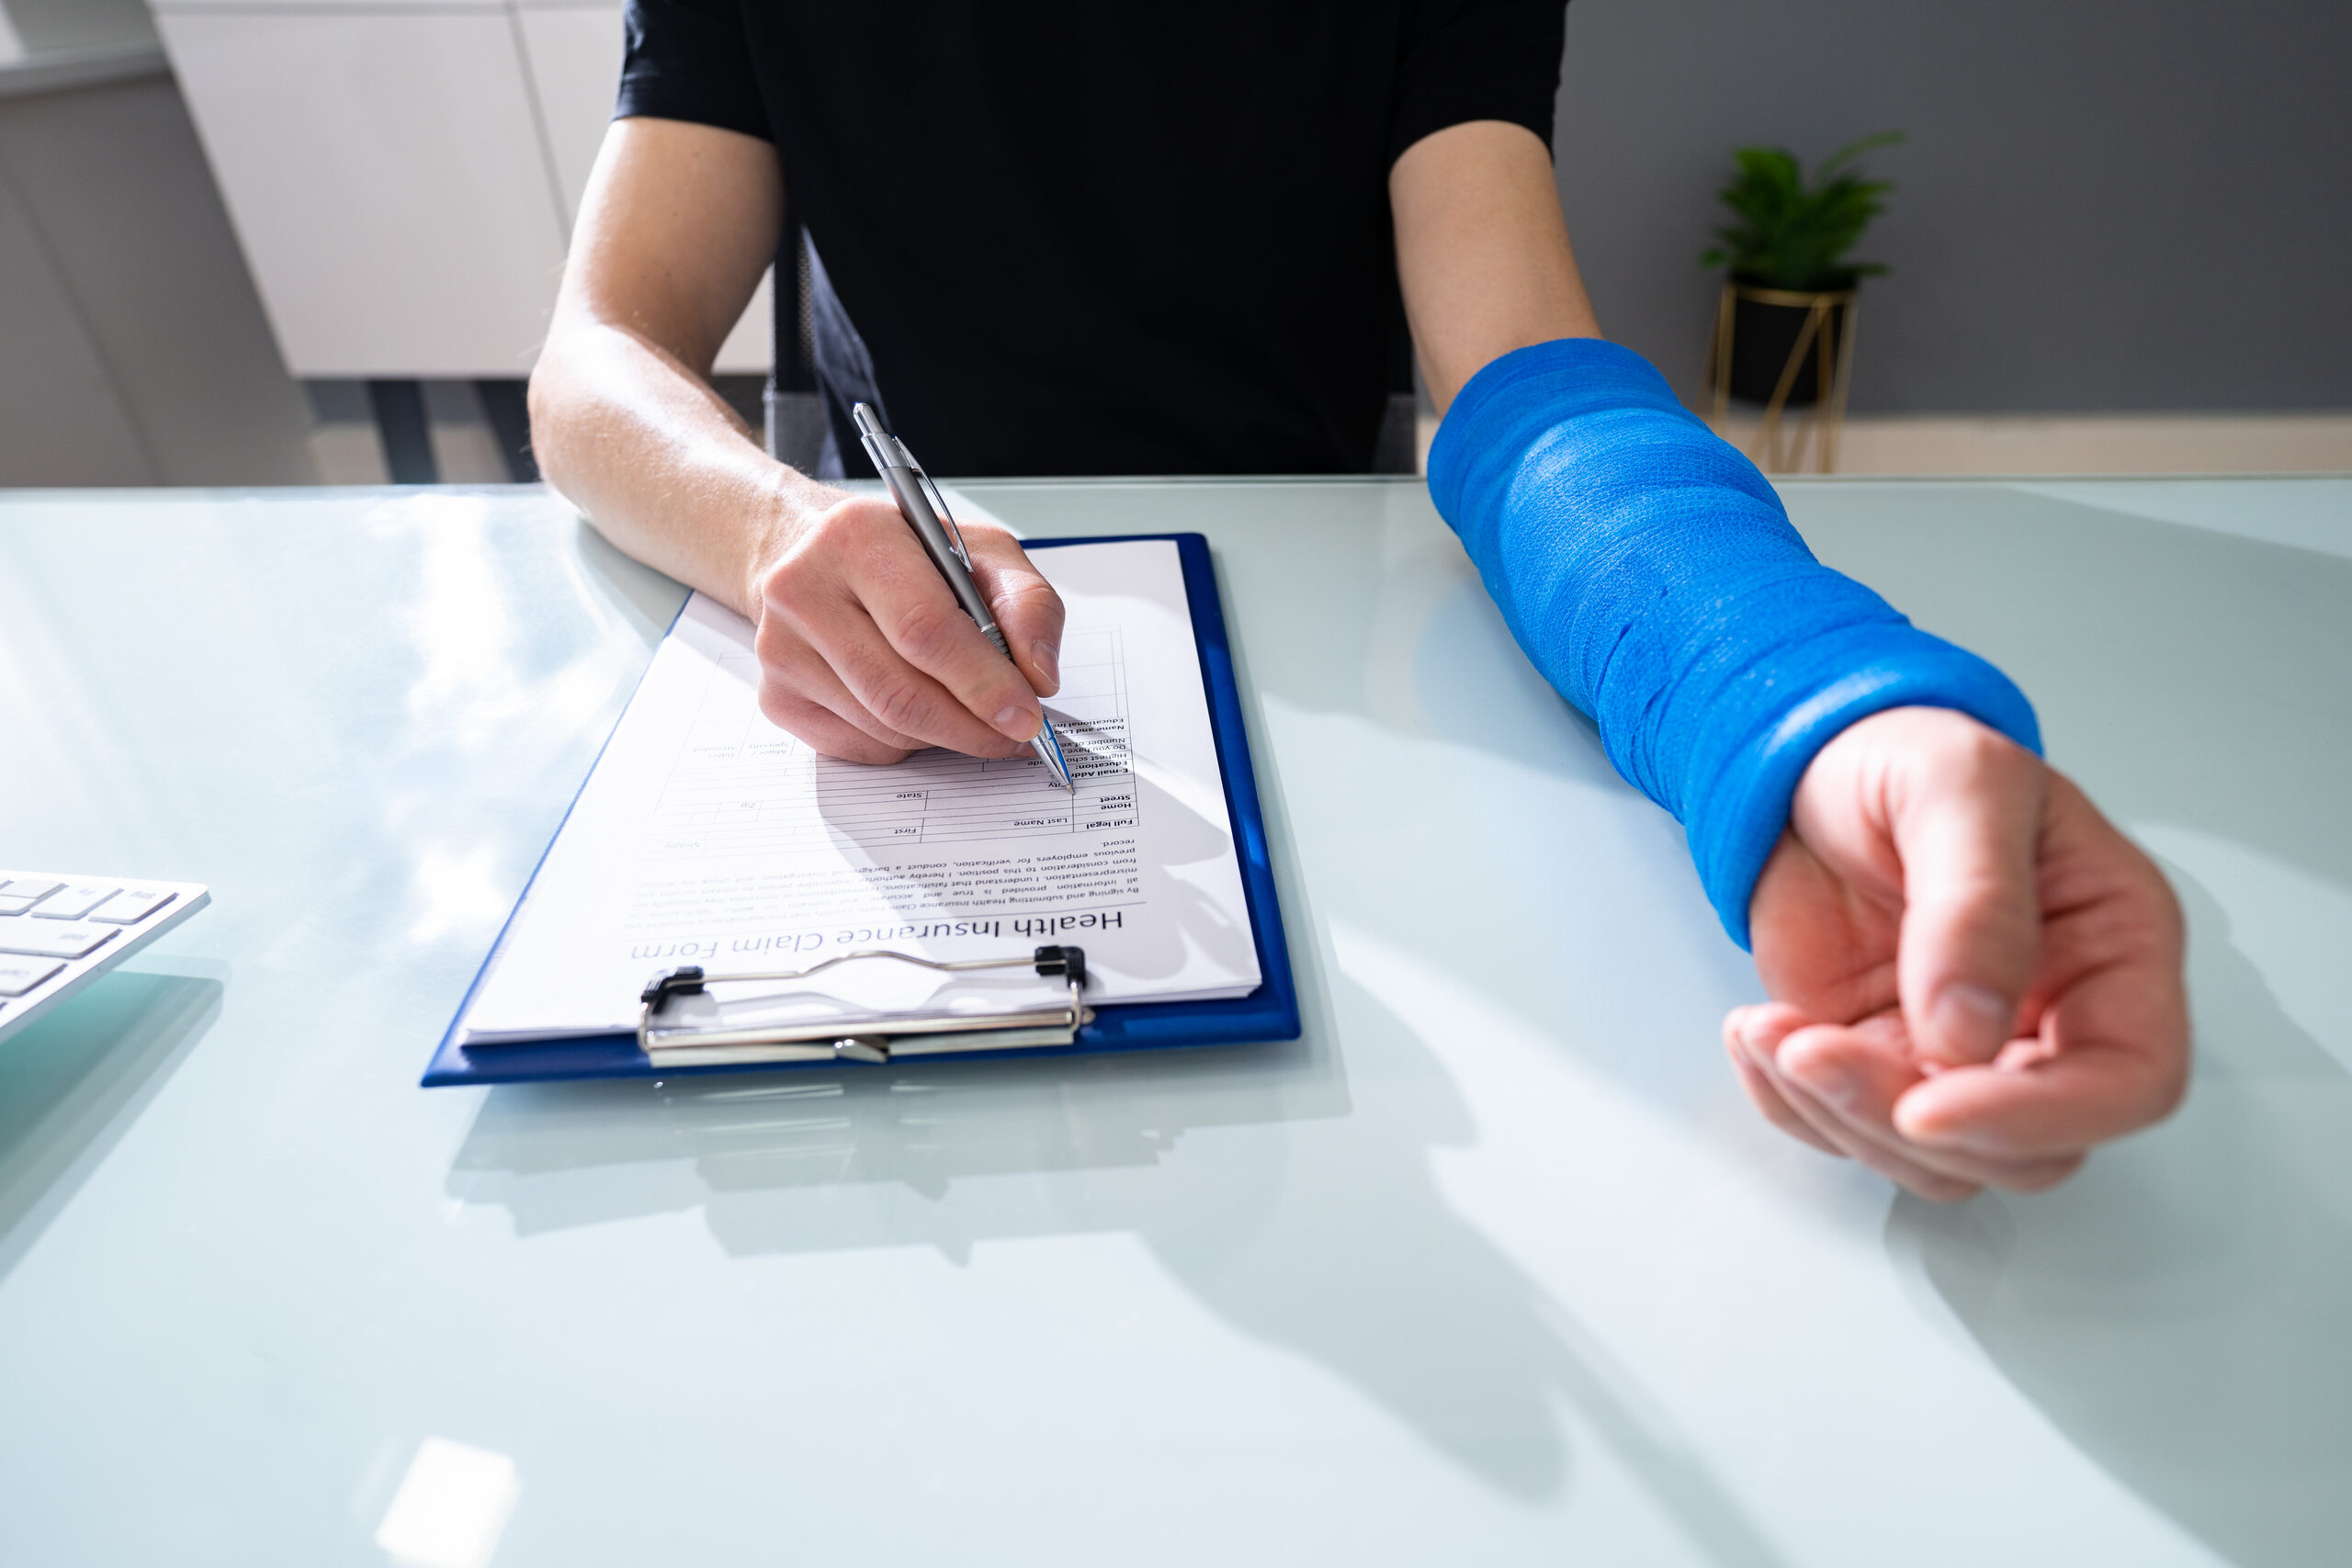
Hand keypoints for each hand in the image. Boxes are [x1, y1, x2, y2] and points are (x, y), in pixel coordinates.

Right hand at [748, 488, 1063, 763]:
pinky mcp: (776, 697)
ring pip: (881, 727)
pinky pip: (858, 747)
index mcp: (856, 537)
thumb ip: (1026, 604)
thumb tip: (1038, 676)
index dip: (982, 683)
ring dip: (943, 737)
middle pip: (899, 691)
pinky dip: (905, 744)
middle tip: (1013, 735)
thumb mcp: (980, 551)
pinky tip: (920, 715)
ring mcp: (780, 649)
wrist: (812, 557)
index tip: (1025, 714)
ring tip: (973, 719)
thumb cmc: (904, 555)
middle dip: (970, 726)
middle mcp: (802, 589)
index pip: (924, 629)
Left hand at [1725, 706, 2187, 1200]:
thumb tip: (1970, 1025)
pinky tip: (1757, 1031)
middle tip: (1815, 1050)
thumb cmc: (1904, 756)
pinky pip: (1847, 1131)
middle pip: (2025, 1147)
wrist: (1805, 765)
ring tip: (1770, 1027)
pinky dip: (1790, 1102)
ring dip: (1837, 1113)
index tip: (1930, 1106)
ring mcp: (1964, 1051)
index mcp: (2114, 948)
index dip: (2041, 1115)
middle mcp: (2054, 1017)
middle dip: (1907, 1119)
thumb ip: (1976, 902)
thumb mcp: (1960, 786)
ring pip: (1934, 1159)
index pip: (2129, 1080)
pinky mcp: (1880, 1062)